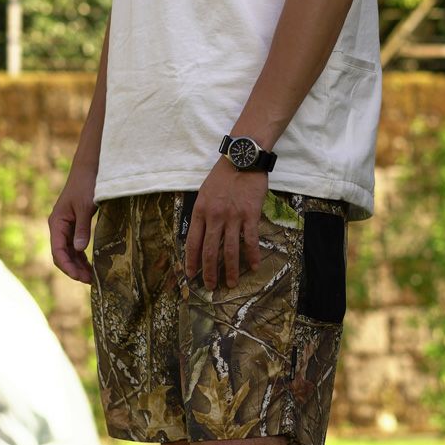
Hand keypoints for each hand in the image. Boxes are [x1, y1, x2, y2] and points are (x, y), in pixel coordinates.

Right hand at [48, 172, 97, 283]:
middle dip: (74, 269)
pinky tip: (91, 266)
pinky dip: (82, 257)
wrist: (88, 169)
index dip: (68, 266)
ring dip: (78, 265)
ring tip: (92, 278)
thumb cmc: (85, 185)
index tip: (79, 277)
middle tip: (90, 281)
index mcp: (57, 223)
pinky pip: (76, 247)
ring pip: (69, 253)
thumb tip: (80, 249)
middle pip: (62, 255)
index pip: (58, 251)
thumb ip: (82, 229)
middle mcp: (59, 227)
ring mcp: (66, 227)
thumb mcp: (84, 207)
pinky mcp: (75, 226)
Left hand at [185, 157, 267, 289]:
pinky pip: (250, 240)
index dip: (191, 261)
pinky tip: (253, 267)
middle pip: (209, 251)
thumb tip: (200, 235)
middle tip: (211, 286)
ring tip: (231, 283)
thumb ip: (202, 214)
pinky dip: (252, 256)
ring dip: (230, 270)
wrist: (243, 159)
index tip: (191, 275)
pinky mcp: (250, 215)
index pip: (192, 242)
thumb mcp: (204, 193)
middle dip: (209, 272)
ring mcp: (233, 217)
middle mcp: (214, 216)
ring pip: (229, 250)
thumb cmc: (223, 176)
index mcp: (200, 211)